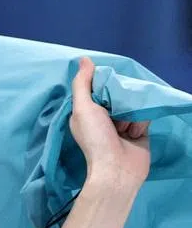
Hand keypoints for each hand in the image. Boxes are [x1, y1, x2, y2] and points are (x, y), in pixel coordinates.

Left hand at [69, 56, 150, 191]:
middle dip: (119, 99)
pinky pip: (144, 115)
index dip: (103, 84)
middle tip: (115, 109)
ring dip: (130, 113)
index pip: (98, 88)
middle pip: (117, 94)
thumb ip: (82, 84)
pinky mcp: (140, 130)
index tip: (107, 84)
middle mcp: (103, 117)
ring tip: (123, 127)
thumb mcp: (83, 108)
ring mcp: (122, 124)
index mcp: (86, 111)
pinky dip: (141, 123)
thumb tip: (84, 59)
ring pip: (132, 104)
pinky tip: (134, 134)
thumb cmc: (96, 138)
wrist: (117, 168)